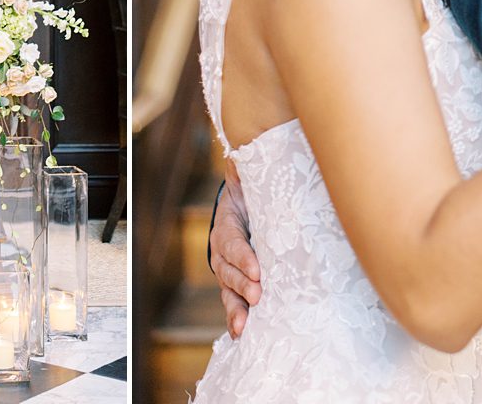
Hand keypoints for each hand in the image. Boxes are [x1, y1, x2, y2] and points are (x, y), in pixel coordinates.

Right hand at [210, 161, 260, 337]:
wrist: (252, 202)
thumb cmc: (258, 189)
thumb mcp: (252, 176)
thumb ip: (251, 164)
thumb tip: (252, 146)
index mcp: (227, 221)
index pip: (231, 241)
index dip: (242, 256)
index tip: (257, 270)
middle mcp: (223, 248)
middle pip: (227, 269)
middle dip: (241, 283)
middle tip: (258, 295)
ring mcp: (228, 268)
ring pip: (227, 289)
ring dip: (236, 307)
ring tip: (245, 324)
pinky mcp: (239, 283)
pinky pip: (234, 302)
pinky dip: (236, 318)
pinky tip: (241, 334)